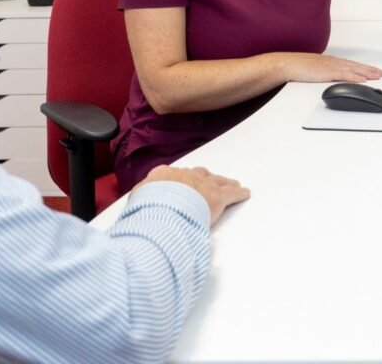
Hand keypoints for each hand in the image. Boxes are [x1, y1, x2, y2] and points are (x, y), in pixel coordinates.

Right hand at [136, 165, 250, 226]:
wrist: (161, 207)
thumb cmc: (147, 207)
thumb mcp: (136, 200)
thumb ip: (140, 199)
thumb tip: (137, 206)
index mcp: (163, 175)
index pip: (173, 176)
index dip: (181, 180)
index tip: (183, 183)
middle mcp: (184, 176)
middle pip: (199, 175)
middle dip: (205, 178)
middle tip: (210, 181)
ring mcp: (202, 185)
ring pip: (217, 181)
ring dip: (224, 182)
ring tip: (231, 184)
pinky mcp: (217, 197)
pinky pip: (231, 193)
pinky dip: (239, 193)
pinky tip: (244, 193)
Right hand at [273, 52, 381, 82]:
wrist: (287, 64)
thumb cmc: (296, 67)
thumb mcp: (311, 69)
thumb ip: (320, 72)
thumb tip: (325, 77)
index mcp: (329, 61)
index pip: (350, 64)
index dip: (362, 67)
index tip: (371, 70)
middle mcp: (333, 62)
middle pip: (355, 65)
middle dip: (369, 69)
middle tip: (381, 73)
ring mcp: (331, 66)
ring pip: (354, 69)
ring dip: (367, 73)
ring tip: (378, 76)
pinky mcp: (328, 72)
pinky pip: (345, 75)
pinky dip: (355, 77)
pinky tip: (363, 80)